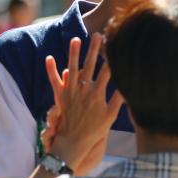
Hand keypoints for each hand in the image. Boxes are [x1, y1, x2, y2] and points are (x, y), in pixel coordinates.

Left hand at [44, 34, 122, 174]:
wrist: (74, 142)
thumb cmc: (94, 131)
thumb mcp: (110, 117)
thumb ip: (118, 100)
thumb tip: (128, 87)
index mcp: (97, 94)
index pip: (107, 72)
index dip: (112, 58)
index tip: (116, 45)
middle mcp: (83, 90)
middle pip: (90, 65)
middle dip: (95, 49)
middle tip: (99, 35)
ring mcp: (70, 92)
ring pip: (72, 68)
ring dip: (74, 53)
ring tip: (76, 39)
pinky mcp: (60, 96)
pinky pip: (54, 80)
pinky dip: (51, 69)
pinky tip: (49, 57)